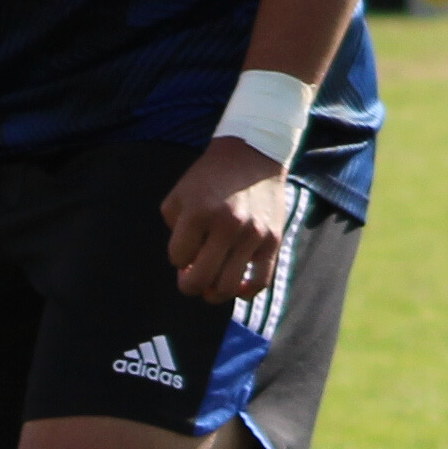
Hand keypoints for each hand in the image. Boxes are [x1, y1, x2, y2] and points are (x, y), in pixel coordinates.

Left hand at [162, 137, 292, 305]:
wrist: (252, 155)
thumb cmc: (209, 178)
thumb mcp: (180, 195)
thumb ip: (174, 230)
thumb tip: (185, 267)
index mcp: (199, 212)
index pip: (178, 258)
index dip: (178, 258)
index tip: (184, 249)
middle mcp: (227, 225)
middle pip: (200, 280)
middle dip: (189, 285)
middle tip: (190, 279)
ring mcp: (253, 234)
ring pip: (228, 287)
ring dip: (214, 293)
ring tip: (211, 287)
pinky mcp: (273, 240)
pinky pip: (260, 281)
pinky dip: (244, 292)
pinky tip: (236, 287)